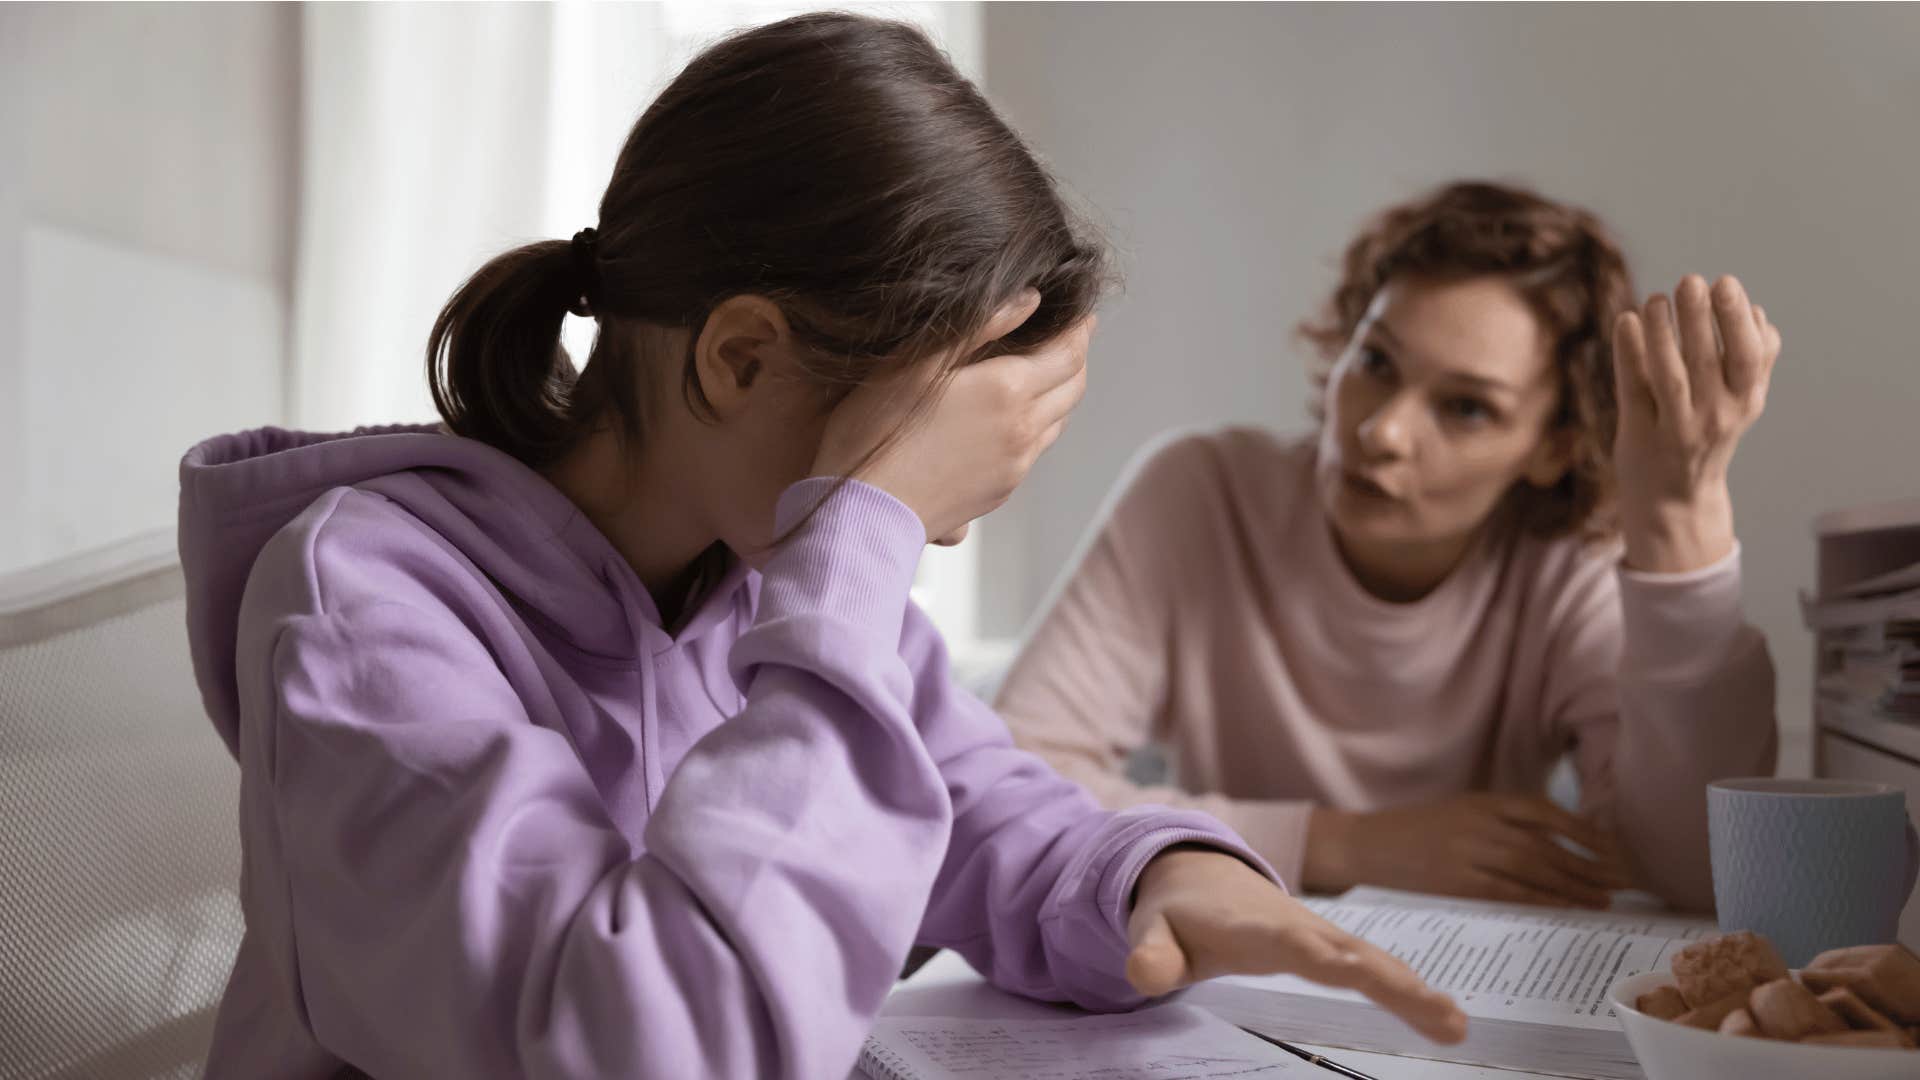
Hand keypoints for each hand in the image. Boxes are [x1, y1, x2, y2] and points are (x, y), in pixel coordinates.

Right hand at [811, 290, 1092, 543]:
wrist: (866, 512)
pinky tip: (1013, 419)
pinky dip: (1037, 425)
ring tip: (1046, 374)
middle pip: (1073, 388)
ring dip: (1060, 393)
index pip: (1068, 353)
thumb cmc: (877, 431)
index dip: (1079, 330)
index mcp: (1007, 390)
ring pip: (1057, 421)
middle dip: (1076, 358)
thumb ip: (978, 325)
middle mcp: (1023, 429)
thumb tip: (1030, 299)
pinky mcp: (1001, 491)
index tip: (1082, 314)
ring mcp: (1015, 465)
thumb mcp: (917, 362)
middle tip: (1072, 338)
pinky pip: (1034, 451)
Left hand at [1127, 847, 1466, 1043]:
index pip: (1290, 944)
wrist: (1198, 872)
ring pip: (1374, 960)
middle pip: (1351, 953)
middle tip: (1440, 1014)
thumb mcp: (1152, 931)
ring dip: (1415, 990)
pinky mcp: (1336, 946)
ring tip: (1457, 1025)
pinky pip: (1378, 967)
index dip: (1318, 956)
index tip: (1350, 971)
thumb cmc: (1177, 913)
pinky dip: (1413, 989)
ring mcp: (1322, 935)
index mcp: (1253, 927)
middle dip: (1393, 981)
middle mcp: (1298, 927)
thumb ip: (1151, 953)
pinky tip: (1449, 1019)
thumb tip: (1143, 975)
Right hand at [1302, 794, 1633, 907]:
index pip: (1543, 811)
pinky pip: (1511, 892)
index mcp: (1482, 801)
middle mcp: (1480, 823)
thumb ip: (1502, 821)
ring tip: (1604, 898)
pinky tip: (1566, 907)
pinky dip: (1542, 900)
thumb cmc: (1417, 831)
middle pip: (1546, 845)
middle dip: (1588, 864)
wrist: (1368, 845)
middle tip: (1621, 880)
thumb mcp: (1462, 812)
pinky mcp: (1458, 882)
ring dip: (1573, 886)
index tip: (1612, 847)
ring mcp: (1468, 853)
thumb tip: (1558, 841)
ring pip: (1534, 870)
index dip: (1582, 829)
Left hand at [1611, 275, 1780, 572]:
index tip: (1725, 282)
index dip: (1738, 319)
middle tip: (1691, 280)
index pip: (1748, 356)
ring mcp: (1674, 428)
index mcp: (1745, 402)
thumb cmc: (1710, 436)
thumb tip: (1758, 312)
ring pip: (1669, 375)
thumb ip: (1756, 361)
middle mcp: (1713, 416)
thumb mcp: (1743, 404)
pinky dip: (1628, 353)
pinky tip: (1626, 320)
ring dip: (1663, 332)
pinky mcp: (1637, 434)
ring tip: (1657, 299)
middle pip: (1707, 361)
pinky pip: (1633, 389)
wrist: (1676, 501)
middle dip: (1700, 317)